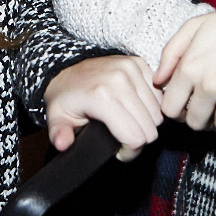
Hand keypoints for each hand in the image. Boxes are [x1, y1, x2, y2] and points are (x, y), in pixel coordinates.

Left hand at [44, 55, 162, 161]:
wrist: (67, 67)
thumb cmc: (66, 97)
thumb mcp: (57, 118)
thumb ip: (59, 134)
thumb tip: (62, 144)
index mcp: (101, 96)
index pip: (135, 138)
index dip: (129, 152)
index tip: (118, 150)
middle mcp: (120, 79)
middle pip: (150, 128)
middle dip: (138, 139)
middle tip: (123, 137)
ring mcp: (131, 69)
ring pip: (157, 113)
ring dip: (146, 122)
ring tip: (128, 122)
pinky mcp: (139, 63)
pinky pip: (159, 95)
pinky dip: (150, 105)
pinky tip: (135, 107)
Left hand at [155, 0, 215, 132]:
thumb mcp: (196, 27)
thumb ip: (171, 53)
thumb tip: (158, 81)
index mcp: (190, 67)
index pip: (170, 109)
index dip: (176, 110)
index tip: (187, 104)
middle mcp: (210, 85)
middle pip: (194, 123)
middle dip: (199, 118)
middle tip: (208, 107)